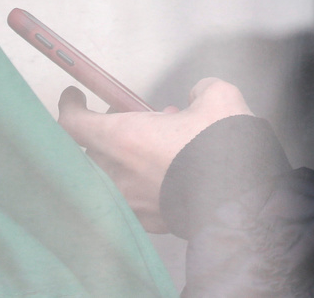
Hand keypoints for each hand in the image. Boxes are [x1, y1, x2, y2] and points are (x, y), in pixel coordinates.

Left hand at [58, 77, 252, 232]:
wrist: (243, 199)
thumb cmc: (222, 144)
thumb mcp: (217, 96)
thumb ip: (199, 91)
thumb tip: (196, 98)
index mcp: (124, 138)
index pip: (74, 124)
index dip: (70, 107)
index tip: (75, 97)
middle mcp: (119, 174)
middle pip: (90, 153)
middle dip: (104, 134)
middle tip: (126, 120)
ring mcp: (132, 202)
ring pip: (110, 178)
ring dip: (122, 160)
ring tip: (152, 149)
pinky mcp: (150, 222)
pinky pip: (132, 199)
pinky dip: (139, 184)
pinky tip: (164, 174)